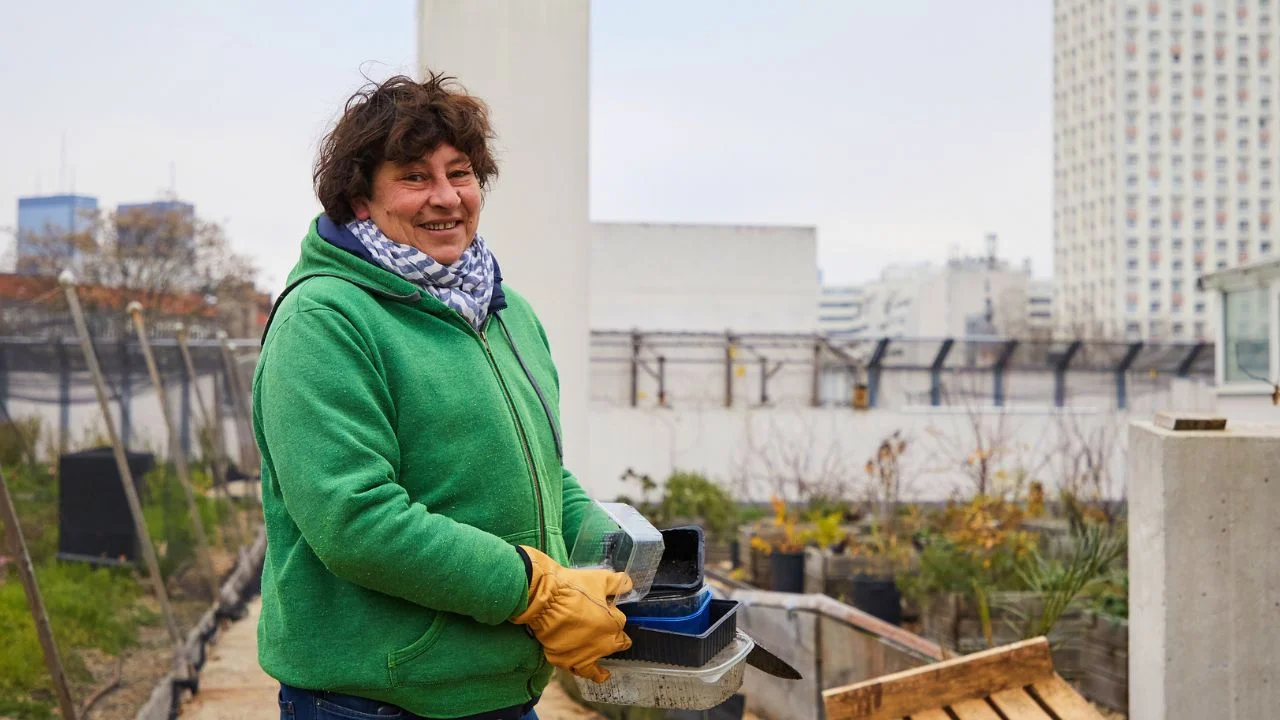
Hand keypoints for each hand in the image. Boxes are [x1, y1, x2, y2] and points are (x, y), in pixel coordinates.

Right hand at [510, 546, 632, 681]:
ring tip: (603, 675)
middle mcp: (601, 645)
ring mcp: (582, 656)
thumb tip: (629, 584)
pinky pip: (573, 668)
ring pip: (595, 669)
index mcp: (613, 625)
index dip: (614, 615)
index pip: (621, 623)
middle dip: (615, 641)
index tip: (608, 610)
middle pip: (614, 646)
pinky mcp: (562, 660)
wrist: (543, 600)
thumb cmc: (573, 588)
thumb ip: (618, 584)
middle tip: (611, 639)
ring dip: (599, 671)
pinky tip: (577, 667)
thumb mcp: (600, 579)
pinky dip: (577, 668)